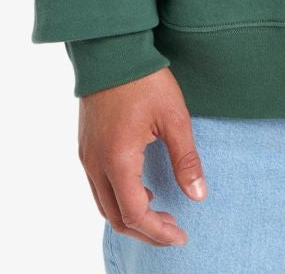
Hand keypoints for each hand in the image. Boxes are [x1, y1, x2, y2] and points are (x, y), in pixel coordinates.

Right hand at [78, 67, 207, 247]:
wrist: (112, 48)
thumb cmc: (144, 79)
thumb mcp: (174, 117)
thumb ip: (186, 159)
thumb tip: (198, 195)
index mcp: (118, 160)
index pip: (135, 214)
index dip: (158, 232)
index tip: (180, 236)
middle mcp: (96, 164)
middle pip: (116, 217)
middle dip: (145, 231)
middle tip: (173, 230)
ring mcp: (87, 155)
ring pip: (103, 204)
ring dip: (130, 216)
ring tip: (160, 213)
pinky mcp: (85, 145)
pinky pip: (98, 186)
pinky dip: (118, 198)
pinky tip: (141, 187)